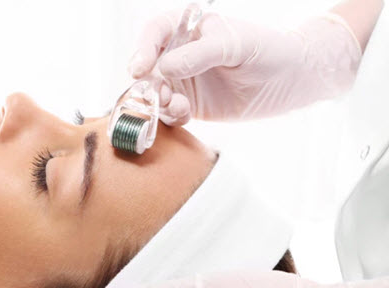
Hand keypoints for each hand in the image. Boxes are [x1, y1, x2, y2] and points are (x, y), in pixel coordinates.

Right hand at [130, 11, 360, 124]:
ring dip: (157, 102)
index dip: (143, 49)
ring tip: (176, 105)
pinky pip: (169, 113)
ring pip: (154, 93)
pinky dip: (170, 116)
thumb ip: (199, 54)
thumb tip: (163, 68)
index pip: (155, 33)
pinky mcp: (191, 105)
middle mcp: (180, 54)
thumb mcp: (235, 45)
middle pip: (147, 67)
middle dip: (146, 82)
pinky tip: (184, 114)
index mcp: (188, 29)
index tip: (139, 68)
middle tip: (156, 95)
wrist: (292, 79)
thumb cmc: (268, 49)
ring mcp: (184, 81)